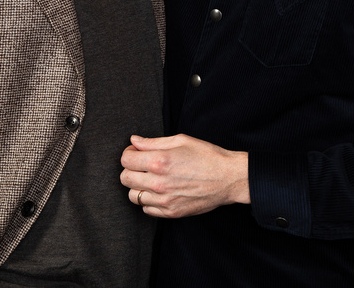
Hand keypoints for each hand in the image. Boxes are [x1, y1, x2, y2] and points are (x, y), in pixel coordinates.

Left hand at [121, 134, 249, 218]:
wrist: (228, 178)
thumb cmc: (207, 156)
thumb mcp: (181, 141)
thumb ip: (153, 142)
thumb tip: (134, 141)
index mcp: (160, 161)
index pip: (126, 160)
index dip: (129, 154)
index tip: (136, 152)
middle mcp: (159, 183)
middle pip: (125, 178)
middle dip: (130, 169)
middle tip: (142, 165)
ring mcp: (164, 200)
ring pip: (133, 196)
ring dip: (138, 186)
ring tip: (151, 179)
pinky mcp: (171, 212)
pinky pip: (146, 209)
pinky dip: (149, 201)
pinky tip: (160, 191)